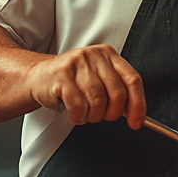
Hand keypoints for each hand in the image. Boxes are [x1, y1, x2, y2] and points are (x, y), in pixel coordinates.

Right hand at [24, 44, 144, 127]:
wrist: (39, 77)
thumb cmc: (71, 81)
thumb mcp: (97, 78)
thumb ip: (116, 90)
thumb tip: (135, 113)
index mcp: (108, 54)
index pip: (132, 80)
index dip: (138, 104)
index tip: (136, 122)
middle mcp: (94, 56)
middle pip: (117, 94)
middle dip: (112, 114)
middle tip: (103, 116)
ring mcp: (77, 64)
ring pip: (98, 102)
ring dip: (92, 116)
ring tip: (85, 113)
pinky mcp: (61, 75)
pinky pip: (78, 106)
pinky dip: (78, 117)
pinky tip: (75, 113)